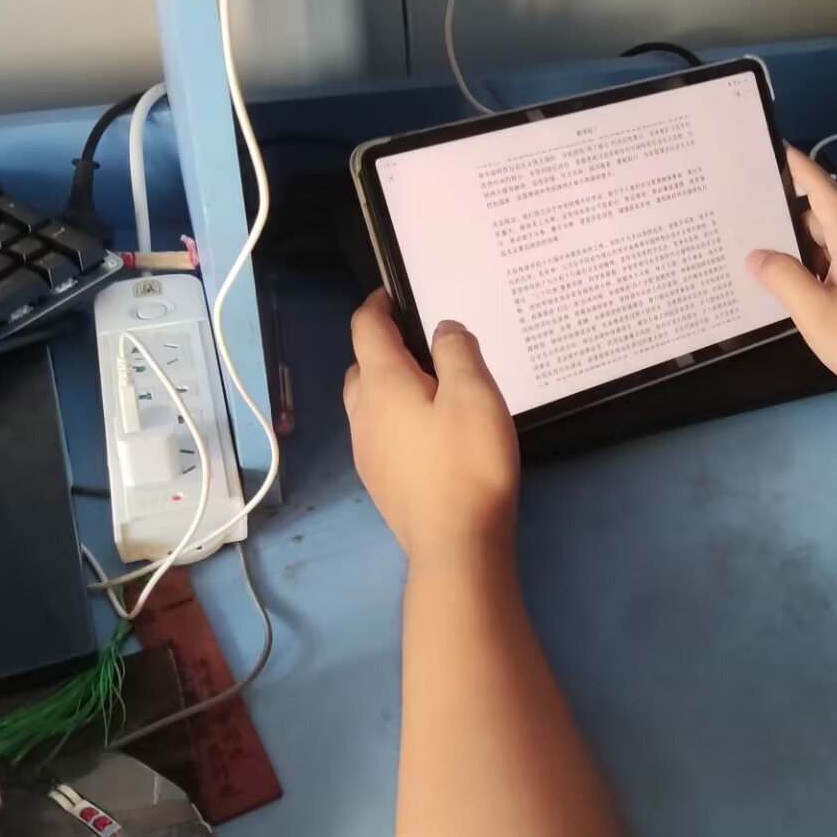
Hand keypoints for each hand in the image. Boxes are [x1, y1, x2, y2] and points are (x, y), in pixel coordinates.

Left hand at [343, 291, 518, 564]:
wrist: (456, 543)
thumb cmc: (467, 462)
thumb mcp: (475, 393)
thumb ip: (457, 351)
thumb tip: (442, 329)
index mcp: (383, 384)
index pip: (366, 331)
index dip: (376, 306)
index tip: (389, 294)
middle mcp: (364, 414)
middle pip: (361, 368)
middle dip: (381, 349)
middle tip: (419, 344)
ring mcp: (367, 452)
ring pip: (367, 404)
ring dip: (386, 387)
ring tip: (426, 388)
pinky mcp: (380, 481)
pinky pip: (379, 434)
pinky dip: (395, 419)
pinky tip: (427, 433)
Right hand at [748, 146, 836, 415]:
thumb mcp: (815, 312)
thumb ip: (783, 278)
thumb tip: (758, 255)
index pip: (824, 192)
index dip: (801, 169)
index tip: (780, 148)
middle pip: (826, 223)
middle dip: (791, 219)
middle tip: (751, 219)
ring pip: (836, 251)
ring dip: (806, 253)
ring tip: (766, 259)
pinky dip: (823, 273)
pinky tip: (803, 293)